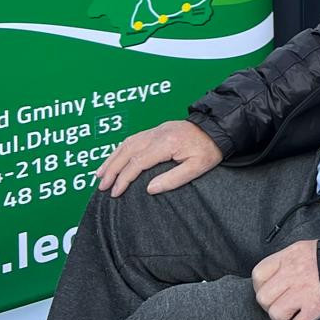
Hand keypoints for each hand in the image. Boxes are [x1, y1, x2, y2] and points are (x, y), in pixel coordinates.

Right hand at [94, 119, 221, 197]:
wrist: (218, 128)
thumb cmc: (210, 149)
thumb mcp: (198, 167)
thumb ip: (174, 179)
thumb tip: (149, 189)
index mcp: (167, 143)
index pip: (138, 162)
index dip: (124, 178)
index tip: (115, 192)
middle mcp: (157, 134)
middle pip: (127, 151)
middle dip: (112, 169)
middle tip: (102, 186)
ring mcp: (156, 130)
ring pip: (127, 143)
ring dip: (112, 159)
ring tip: (100, 175)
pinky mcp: (157, 129)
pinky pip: (132, 138)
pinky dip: (120, 149)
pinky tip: (114, 158)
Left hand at [253, 239, 319, 319]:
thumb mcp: (302, 250)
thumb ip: (284, 262)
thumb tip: (270, 278)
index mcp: (289, 257)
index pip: (259, 275)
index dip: (263, 286)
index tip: (272, 289)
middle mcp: (293, 274)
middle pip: (263, 298)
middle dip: (272, 304)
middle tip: (284, 302)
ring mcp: (302, 292)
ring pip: (275, 314)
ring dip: (284, 317)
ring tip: (295, 311)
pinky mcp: (314, 308)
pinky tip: (307, 316)